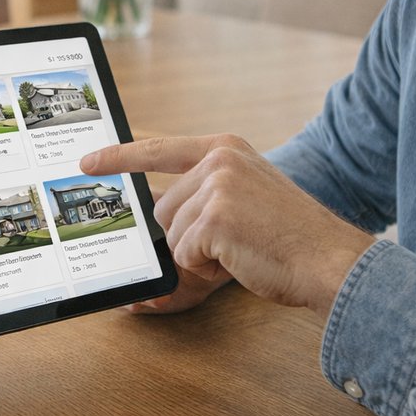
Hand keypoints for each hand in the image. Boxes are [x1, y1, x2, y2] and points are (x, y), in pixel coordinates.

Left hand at [82, 134, 374, 317]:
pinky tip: (239, 258)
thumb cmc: (290, 240)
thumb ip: (202, 204)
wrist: (329, 260)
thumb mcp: (245, 202)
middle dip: (187, 238)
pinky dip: (206, 267)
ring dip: (198, 255)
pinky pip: (183, 253)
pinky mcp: (214, 216)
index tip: (86, 160)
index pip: (159, 148)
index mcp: (225, 148)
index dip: (119, 157)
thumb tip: (152, 239)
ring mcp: (216, 185)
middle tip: (233, 243)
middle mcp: (219, 159)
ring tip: (241, 248)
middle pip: (164, 209)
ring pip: (172, 235)